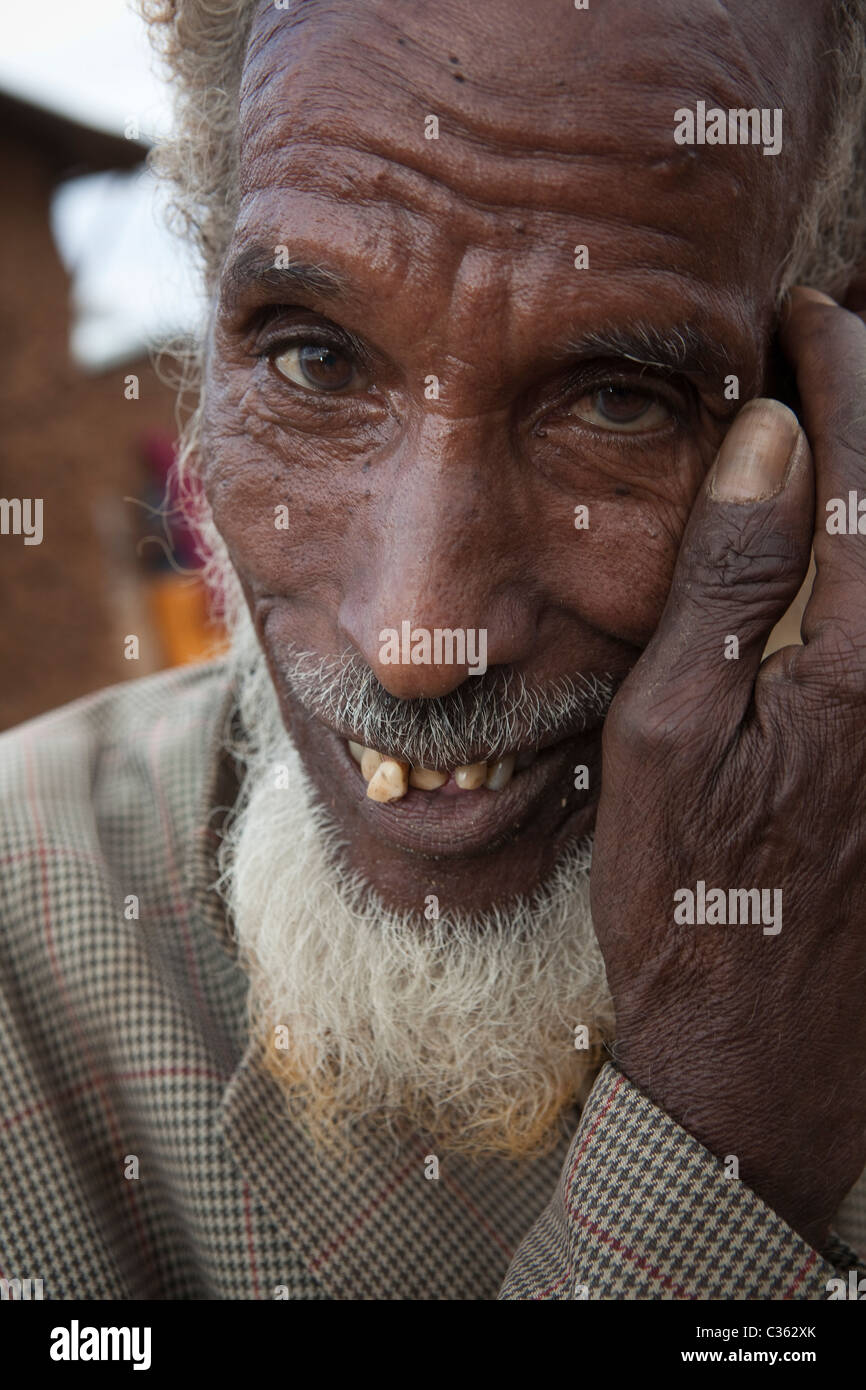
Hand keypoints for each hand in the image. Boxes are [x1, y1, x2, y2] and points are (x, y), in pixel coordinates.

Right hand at [590, 288, 865, 1250]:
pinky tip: (860, 556)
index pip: (864, 470)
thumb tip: (768, 441)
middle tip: (843, 349)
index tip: (809, 316)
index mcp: (861, 659)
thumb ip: (726, 583)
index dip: (841, 373)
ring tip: (846, 446)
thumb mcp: (667, 738)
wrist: (766, 1058)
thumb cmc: (689, 905)